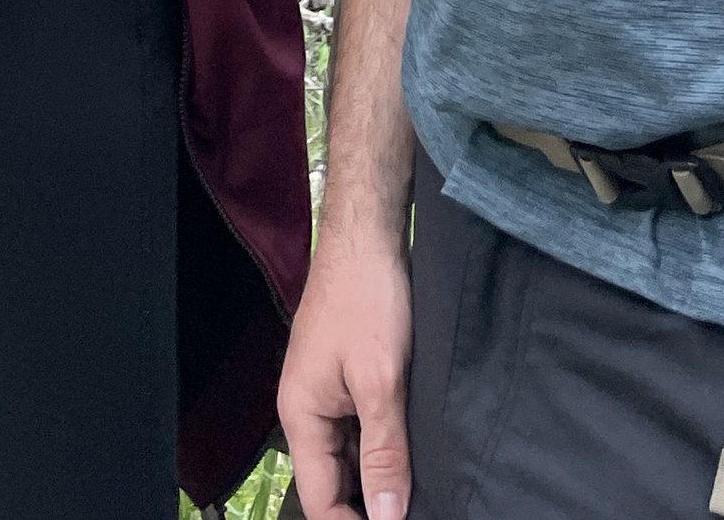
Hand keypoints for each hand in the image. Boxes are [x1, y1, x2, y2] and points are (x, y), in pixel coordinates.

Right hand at [278, 226, 412, 519]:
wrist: (369, 233)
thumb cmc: (367, 297)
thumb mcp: (380, 380)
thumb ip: (384, 452)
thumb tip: (389, 518)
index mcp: (300, 416)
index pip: (321, 501)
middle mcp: (308, 411)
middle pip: (335, 482)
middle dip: (371, 504)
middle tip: (417, 509)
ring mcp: (329, 394)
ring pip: (353, 458)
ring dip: (382, 478)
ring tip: (423, 492)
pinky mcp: (350, 379)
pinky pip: (363, 430)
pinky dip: (386, 447)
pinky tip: (417, 455)